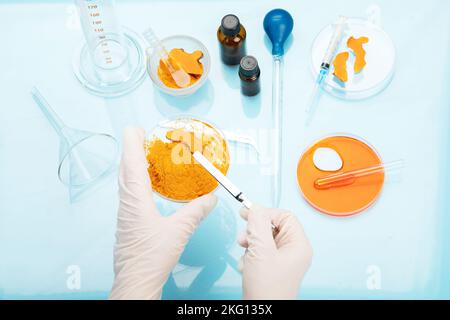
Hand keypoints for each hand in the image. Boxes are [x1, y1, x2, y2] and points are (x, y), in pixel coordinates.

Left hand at [109, 127, 216, 299]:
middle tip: (140, 138)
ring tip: (142, 156)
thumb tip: (210, 199)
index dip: (132, 143)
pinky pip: (129, 193)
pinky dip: (135, 180)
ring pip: (125, 181)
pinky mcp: (127, 221)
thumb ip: (196, 212)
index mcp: (136, 199)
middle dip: (131, 150)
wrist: (136, 280)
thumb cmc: (151, 257)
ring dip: (131, 165)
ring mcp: (125, 213)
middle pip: (124, 169)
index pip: (131, 163)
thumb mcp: (179, 231)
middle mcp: (127, 203)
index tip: (134, 129)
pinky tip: (145, 186)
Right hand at [238, 205, 312, 299]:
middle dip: (255, 230)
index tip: (248, 214)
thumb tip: (256, 208)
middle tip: (244, 236)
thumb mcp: (261, 250)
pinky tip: (246, 263)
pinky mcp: (272, 267)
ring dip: (250, 242)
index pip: (284, 216)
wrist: (261, 312)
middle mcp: (293, 251)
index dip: (266, 213)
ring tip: (244, 251)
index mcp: (298, 244)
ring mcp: (283, 260)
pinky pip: (260, 251)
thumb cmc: (267, 288)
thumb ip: (258, 224)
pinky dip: (250, 254)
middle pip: (273, 226)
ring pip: (264, 238)